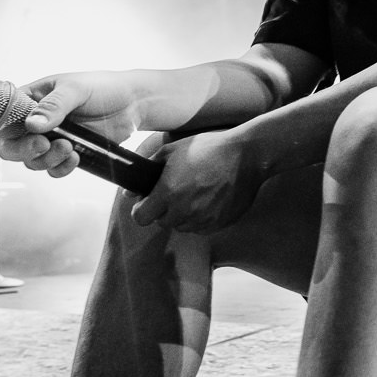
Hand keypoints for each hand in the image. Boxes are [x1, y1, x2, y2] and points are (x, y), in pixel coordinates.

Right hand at [0, 71, 139, 178]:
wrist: (134, 103)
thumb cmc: (103, 87)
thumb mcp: (77, 90)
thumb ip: (55, 107)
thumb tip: (32, 125)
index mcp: (29, 98)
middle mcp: (34, 120)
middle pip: (9, 145)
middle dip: (22, 150)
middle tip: (44, 144)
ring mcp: (50, 139)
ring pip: (30, 160)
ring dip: (45, 159)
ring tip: (70, 148)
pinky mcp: (66, 154)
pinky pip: (52, 169)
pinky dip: (60, 168)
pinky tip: (76, 158)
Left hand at [129, 130, 264, 233]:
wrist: (246, 156)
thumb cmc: (209, 148)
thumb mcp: (173, 150)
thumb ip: (148, 167)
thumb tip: (130, 189)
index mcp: (168, 192)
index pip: (141, 217)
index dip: (141, 209)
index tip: (147, 202)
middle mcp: (183, 210)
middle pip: (161, 222)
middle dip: (163, 210)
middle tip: (174, 192)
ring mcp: (202, 220)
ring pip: (182, 226)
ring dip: (182, 215)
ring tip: (194, 194)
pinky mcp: (218, 224)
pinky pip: (201, 228)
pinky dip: (200, 218)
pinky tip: (208, 199)